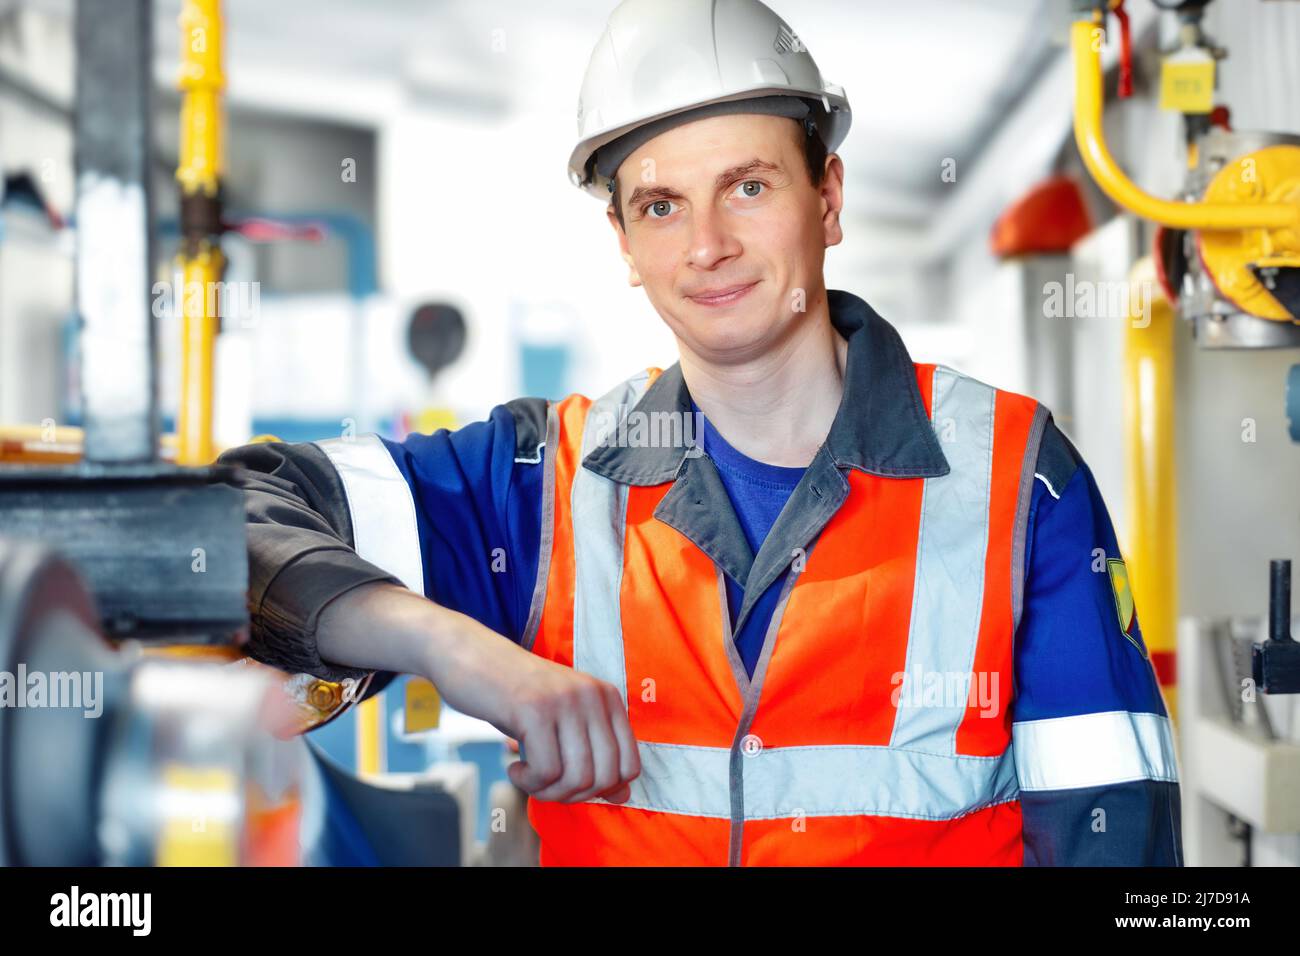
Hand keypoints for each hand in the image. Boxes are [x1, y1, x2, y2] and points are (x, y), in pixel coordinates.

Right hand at [317, 583, 640, 804]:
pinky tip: (514, 767)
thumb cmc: (515, 695)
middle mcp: (593, 696)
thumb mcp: (562, 720)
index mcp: (607, 697)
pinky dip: (529, 782)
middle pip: (604, 777)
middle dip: (573, 795)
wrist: (469, 655)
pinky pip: (546, 771)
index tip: (570, 783)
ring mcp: (565, 701)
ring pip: (577, 778)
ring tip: (528, 777)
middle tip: (544, 785)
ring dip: (548, 792)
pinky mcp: (534, 709)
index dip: (602, 789)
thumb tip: (622, 795)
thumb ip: (594, 753)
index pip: (630, 765)